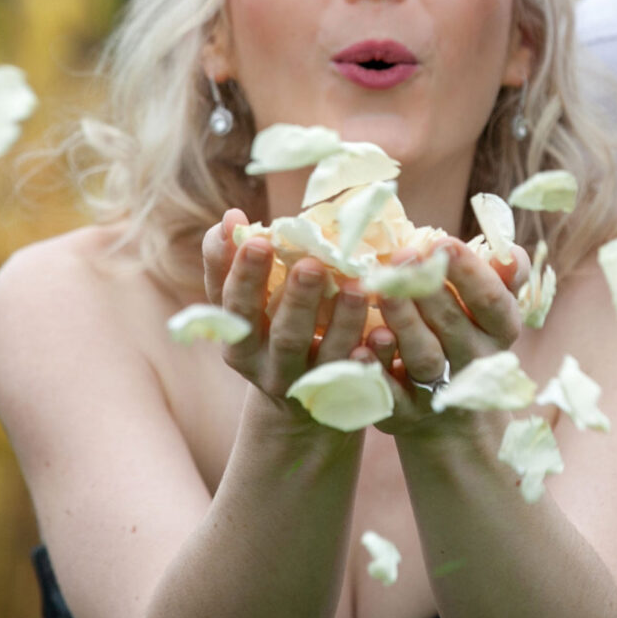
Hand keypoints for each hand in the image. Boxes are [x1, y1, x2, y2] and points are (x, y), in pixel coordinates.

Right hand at [202, 210, 371, 407]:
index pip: (237, 308)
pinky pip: (365, 377)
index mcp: (241, 341)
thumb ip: (229, 259)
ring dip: (343, 321)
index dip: (246, 277)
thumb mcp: (243, 300)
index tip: (259, 242)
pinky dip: (376, 355)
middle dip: (298, 300)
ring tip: (356, 286)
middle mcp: (273, 368)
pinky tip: (386, 332)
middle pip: (286, 336)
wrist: (297, 400)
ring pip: (329, 357)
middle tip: (312, 265)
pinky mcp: (348, 394)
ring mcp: (314, 385)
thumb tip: (231, 218)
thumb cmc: (268, 325)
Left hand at [362, 238, 528, 434]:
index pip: (491, 302)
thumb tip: (509, 254)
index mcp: (499, 332)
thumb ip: (504, 277)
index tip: (443, 243)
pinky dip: (375, 370)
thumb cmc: (467, 337)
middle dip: (427, 288)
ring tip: (383, 291)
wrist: (453, 418)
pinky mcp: (404, 412)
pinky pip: (390, 394)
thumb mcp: (492, 309)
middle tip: (402, 256)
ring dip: (404, 323)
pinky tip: (359, 347)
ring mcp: (439, 390)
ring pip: (423, 357)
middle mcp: (473, 363)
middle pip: (453, 325)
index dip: (470, 273)